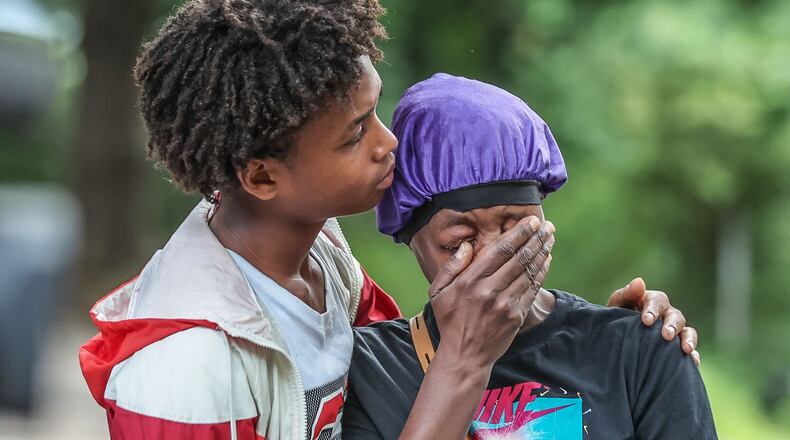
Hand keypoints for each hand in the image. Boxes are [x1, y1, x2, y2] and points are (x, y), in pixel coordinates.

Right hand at [429, 217, 554, 368]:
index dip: (518, 234)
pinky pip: (532, 289)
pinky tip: (546, 260)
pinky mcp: (516, 316)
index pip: (500, 250)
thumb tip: (467, 246)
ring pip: (529, 272)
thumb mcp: (438, 292)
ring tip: (549, 238)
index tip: (530, 221)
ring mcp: (505, 304)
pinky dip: (541, 272)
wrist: (465, 356)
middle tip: (547, 225)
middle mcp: (489, 290)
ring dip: (542, 252)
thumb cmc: (450, 320)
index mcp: (470, 281)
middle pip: (519, 258)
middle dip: (535, 238)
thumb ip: (451, 267)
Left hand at [607, 277, 700, 365]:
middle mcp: (667, 315)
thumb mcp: (616, 306)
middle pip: (675, 316)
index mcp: (652, 302)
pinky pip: (691, 351)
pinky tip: (693, 361)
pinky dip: (694, 355)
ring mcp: (675, 331)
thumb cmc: (616, 320)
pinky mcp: (679, 348)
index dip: (653, 310)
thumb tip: (639, 281)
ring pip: (687, 331)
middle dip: (672, 325)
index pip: (657, 301)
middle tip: (666, 336)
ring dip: (688, 338)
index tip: (646, 320)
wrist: (616, 342)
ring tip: (686, 349)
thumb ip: (626, 294)